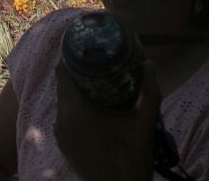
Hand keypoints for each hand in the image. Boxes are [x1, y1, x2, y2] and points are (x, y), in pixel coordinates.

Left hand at [53, 56, 162, 180]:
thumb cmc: (131, 158)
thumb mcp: (144, 124)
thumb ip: (149, 91)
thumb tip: (149, 62)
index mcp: (75, 111)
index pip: (62, 71)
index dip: (73, 57)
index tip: (89, 50)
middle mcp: (61, 120)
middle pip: (64, 86)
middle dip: (79, 74)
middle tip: (99, 65)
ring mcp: (59, 135)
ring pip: (64, 102)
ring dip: (78, 92)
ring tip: (99, 86)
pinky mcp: (63, 145)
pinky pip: (65, 118)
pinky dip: (76, 110)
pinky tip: (95, 110)